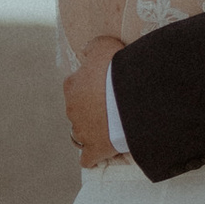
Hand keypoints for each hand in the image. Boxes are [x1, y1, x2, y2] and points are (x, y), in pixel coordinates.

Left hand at [62, 33, 123, 167]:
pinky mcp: (94, 149)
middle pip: (77, 110)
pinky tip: (99, 155)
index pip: (74, 86)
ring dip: (90, 131)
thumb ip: (93, 46)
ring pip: (79, 133)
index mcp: (72, 86)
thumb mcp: (105, 45)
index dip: (89, 86)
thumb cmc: (118, 67)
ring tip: (107, 129)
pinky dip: (91, 157)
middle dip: (90, 109)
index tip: (104, 87)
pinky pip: (87, 158)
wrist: (132, 94)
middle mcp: (72, 109)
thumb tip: (86, 51)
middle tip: (111, 107)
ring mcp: (82, 131)